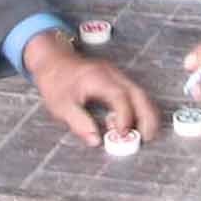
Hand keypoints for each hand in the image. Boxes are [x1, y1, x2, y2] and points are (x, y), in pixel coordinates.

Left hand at [24, 30, 160, 147]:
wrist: (52, 59)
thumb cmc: (55, 80)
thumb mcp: (60, 105)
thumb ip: (79, 123)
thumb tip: (96, 141)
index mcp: (98, 78)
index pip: (120, 97)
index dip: (125, 116)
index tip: (122, 133)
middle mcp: (111, 74)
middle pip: (138, 93)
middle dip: (147, 116)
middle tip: (147, 137)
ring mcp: (115, 75)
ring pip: (139, 93)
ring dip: (145, 113)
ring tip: (144, 134)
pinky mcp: (115, 79)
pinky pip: (132, 93)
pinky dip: (137, 108)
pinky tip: (132, 122)